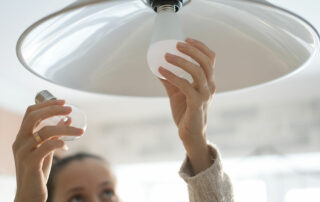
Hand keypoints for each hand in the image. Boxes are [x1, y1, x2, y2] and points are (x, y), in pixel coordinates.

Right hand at [12, 100, 83, 201]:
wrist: (30, 195)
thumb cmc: (38, 171)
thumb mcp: (46, 150)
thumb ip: (54, 135)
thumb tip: (67, 119)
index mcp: (22, 136)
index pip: (30, 113)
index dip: (47, 104)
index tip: (63, 101)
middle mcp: (19, 142)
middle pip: (34, 117)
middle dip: (54, 109)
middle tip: (70, 109)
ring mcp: (23, 152)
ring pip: (45, 131)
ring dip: (66, 129)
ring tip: (80, 132)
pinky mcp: (30, 163)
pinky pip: (47, 146)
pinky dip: (60, 143)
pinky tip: (66, 148)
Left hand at [158, 38, 215, 173]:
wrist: (190, 134)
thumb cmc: (186, 112)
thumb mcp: (177, 92)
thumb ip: (170, 80)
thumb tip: (156, 66)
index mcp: (208, 82)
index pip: (210, 59)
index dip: (200, 47)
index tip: (186, 38)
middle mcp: (210, 86)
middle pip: (206, 62)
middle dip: (192, 50)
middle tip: (177, 43)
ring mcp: (205, 95)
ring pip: (198, 72)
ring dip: (181, 61)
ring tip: (166, 55)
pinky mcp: (197, 104)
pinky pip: (186, 86)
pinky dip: (172, 76)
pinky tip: (161, 71)